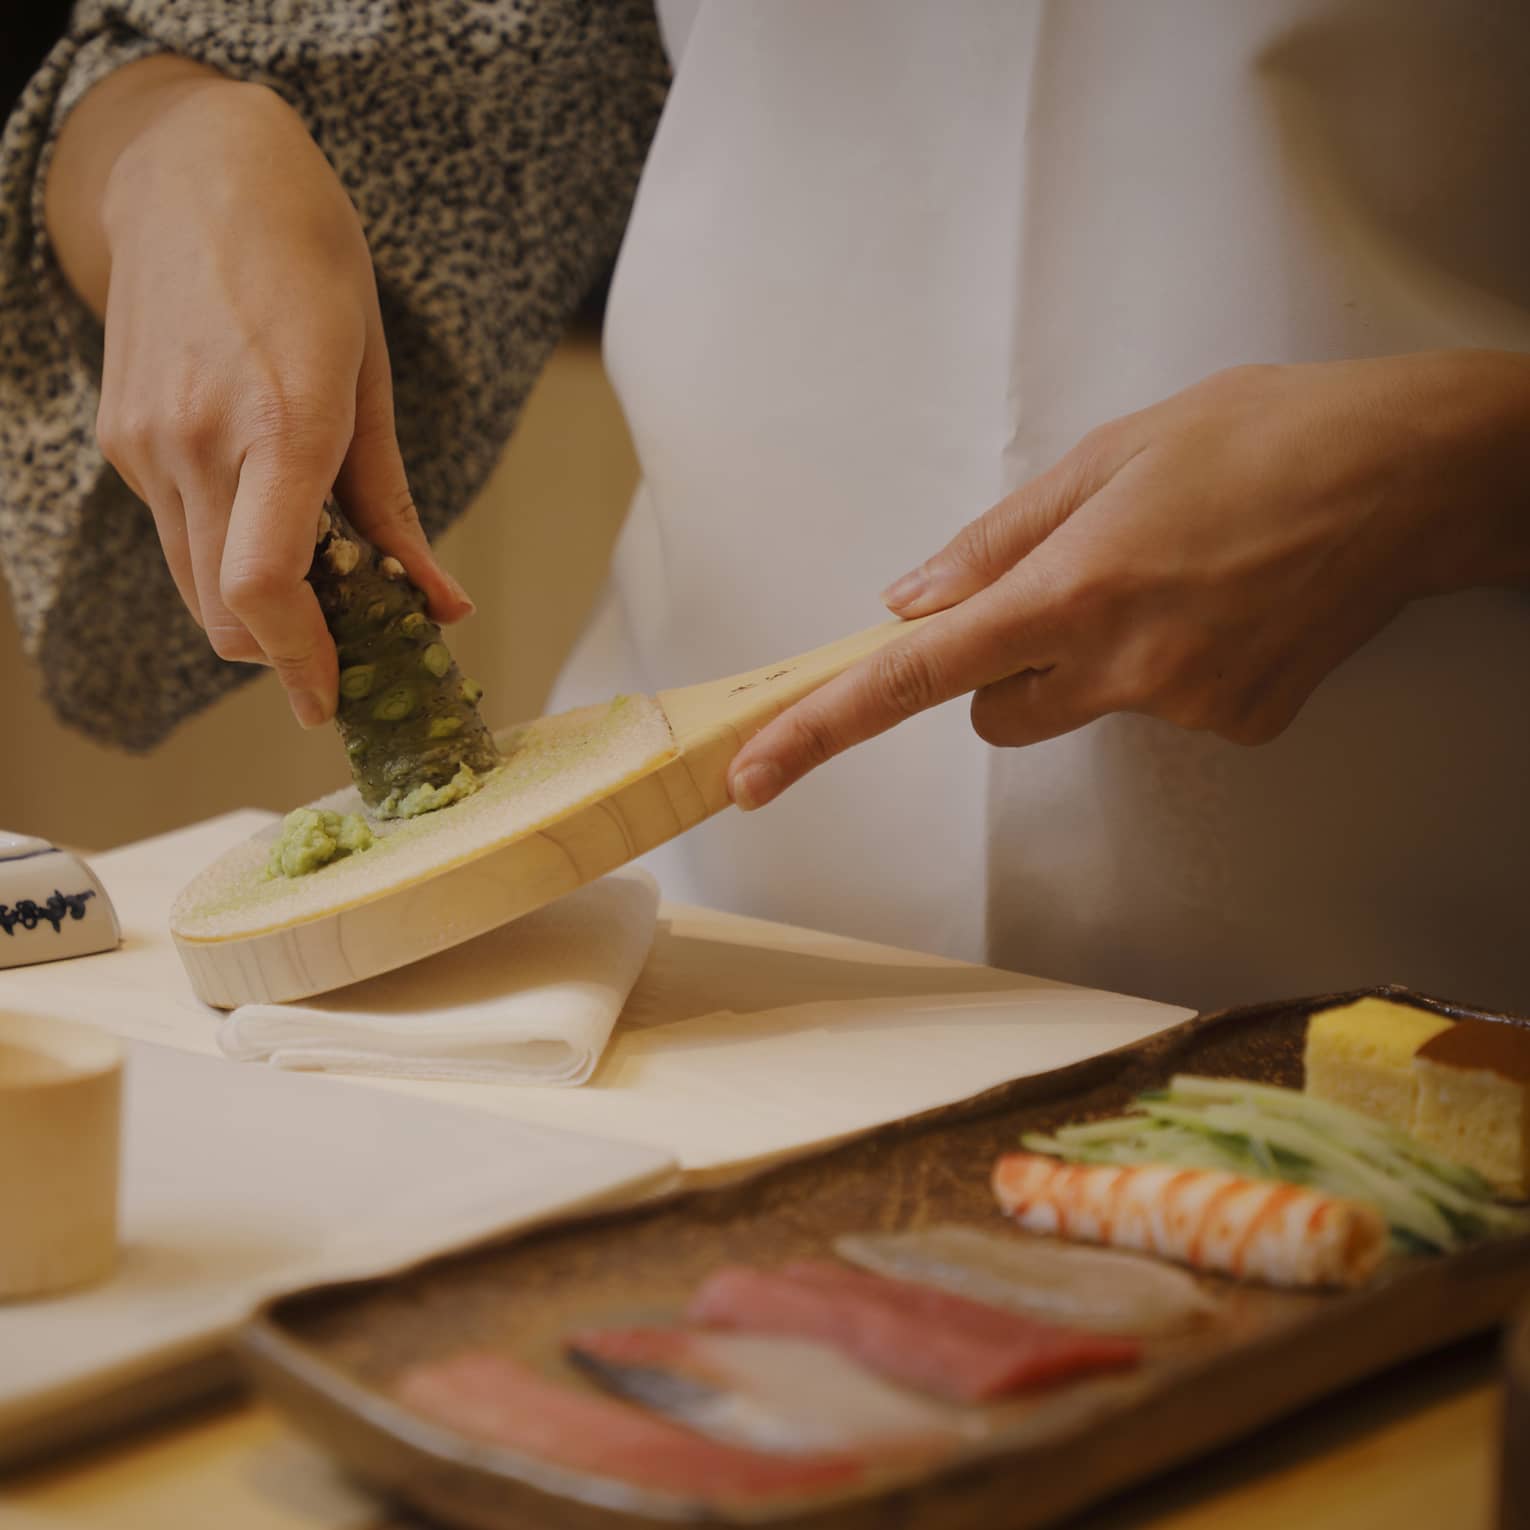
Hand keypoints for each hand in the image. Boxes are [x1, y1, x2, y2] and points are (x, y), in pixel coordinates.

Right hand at [46, 59, 470, 727]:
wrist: (192, 172)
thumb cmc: (309, 262)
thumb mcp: (373, 380)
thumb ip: (395, 506)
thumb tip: (439, 606)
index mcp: (282, 422)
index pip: (263, 584)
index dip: (299, 661)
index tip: (332, 698)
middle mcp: (197, 441)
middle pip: (223, 612)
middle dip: (284, 653)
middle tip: (342, 656)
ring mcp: (146, 442)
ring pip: (193, 585)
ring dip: (252, 613)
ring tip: (316, 591)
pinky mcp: (122, 438)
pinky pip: (176, 535)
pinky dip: (222, 559)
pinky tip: (267, 521)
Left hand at [728, 351, 1529, 809]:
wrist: (1413, 472)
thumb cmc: (1260, 433)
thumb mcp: (1108, 453)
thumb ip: (995, 542)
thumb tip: (908, 604)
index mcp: (1072, 587)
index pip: (916, 675)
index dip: (824, 728)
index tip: (756, 775)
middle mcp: (1123, 664)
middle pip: (992, 715)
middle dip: (1000, 668)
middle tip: (1071, 586)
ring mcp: (1187, 706)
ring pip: (1073, 714)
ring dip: (1084, 666)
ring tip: (1168, 580)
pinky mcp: (1242, 728)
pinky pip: (1157, 712)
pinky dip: (1167, 671)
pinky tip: (1223, 607)